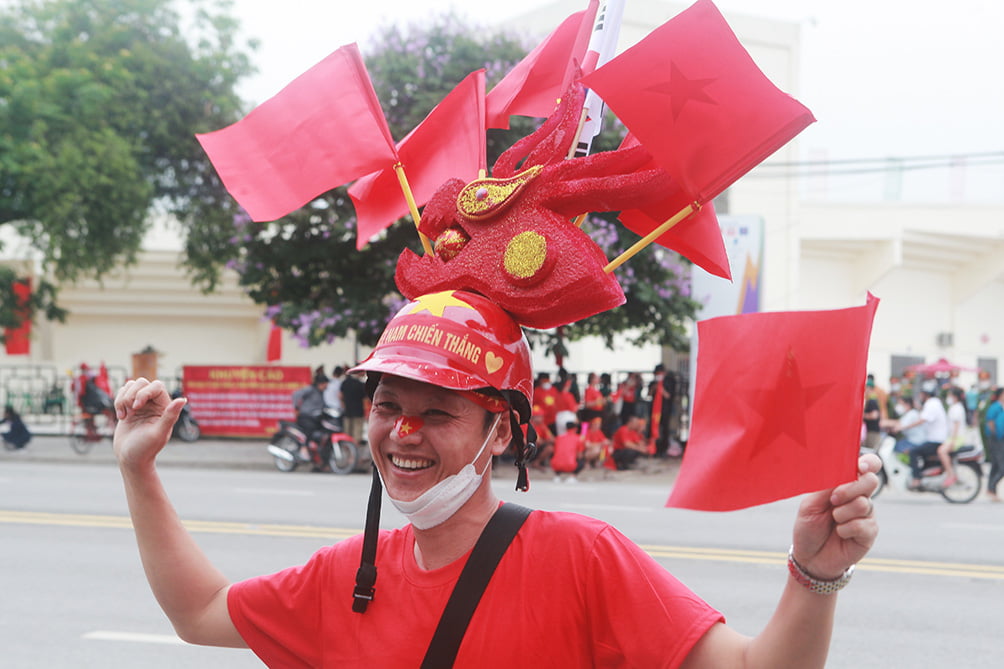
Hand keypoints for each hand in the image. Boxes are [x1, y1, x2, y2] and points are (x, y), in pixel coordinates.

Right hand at [113, 378, 185, 469]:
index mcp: (165, 408)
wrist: (129, 459)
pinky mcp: (129, 407)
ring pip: (131, 386)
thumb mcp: (158, 433)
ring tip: (125, 415)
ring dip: (123, 398)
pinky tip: (121, 417)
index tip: (136, 407)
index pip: (157, 386)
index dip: (144, 392)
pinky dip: (118, 401)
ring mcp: (141, 405)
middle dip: (132, 395)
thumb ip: (170, 416)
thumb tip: (183, 399)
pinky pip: (123, 393)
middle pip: (142, 382)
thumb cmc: (145, 449)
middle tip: (130, 411)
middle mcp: (154, 404)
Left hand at [791, 453, 879, 579]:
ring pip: (864, 503)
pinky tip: (839, 533)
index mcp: (845, 485)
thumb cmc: (809, 527)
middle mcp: (859, 497)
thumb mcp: (811, 503)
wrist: (809, 557)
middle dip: (850, 489)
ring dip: (842, 512)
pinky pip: (863, 524)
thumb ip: (827, 487)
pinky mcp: (870, 533)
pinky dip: (846, 528)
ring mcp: (867, 515)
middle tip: (833, 500)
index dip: (869, 463)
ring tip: (833, 520)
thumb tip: (842, 472)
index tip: (859, 466)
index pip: (867, 467)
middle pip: (870, 481)